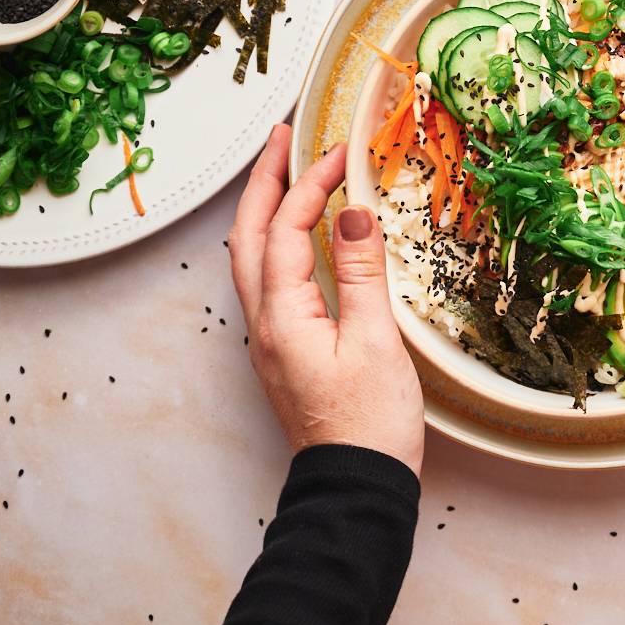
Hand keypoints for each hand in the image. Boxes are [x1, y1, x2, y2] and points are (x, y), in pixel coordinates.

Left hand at [228, 124, 423, 475]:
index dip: (312, 184)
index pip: (288, 230)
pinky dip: (279, 241)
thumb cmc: (369, 424)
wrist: (354, 487)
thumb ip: (362, 273)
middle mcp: (264, 323)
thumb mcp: (375, 342)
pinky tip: (301, 235)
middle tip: (285, 137)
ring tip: (287, 171)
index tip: (341, 152)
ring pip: (252, 257)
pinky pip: (269, 279)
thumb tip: (355, 211)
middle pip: (249, 235)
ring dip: (266, 208)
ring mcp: (269, 338)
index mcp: (282, 316)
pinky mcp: (284, 349)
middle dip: (265, 180)